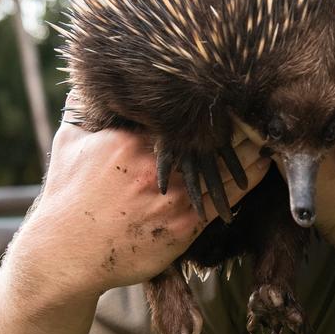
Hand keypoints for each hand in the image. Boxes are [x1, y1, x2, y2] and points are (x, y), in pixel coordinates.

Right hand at [6, 92, 271, 297]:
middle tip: (257, 107)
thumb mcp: (69, 143)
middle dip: (235, 122)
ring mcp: (175, 196)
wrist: (66, 253)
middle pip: (209, 137)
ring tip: (269, 133)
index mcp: (133, 140)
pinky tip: (264, 166)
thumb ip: (84, 110)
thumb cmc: (65, 198)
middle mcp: (159, 166)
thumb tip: (86, 80)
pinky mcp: (186, 225)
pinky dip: (248, 179)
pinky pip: (227, 198)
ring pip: (225, 165)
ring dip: (250, 148)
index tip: (223, 92)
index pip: (180, 115)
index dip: (205, 104)